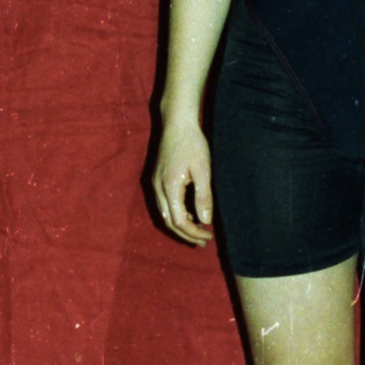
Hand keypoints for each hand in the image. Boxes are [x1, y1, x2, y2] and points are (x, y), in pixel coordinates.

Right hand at [152, 118, 213, 246]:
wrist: (177, 123)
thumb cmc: (192, 143)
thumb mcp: (203, 170)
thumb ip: (204, 196)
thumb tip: (205, 220)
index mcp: (169, 187)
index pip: (180, 221)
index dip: (194, 232)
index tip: (209, 236)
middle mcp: (158, 188)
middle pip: (169, 222)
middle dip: (186, 234)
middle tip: (203, 242)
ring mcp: (155, 183)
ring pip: (165, 214)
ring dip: (180, 225)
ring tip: (198, 231)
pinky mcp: (157, 178)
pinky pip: (164, 204)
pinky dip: (176, 214)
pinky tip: (190, 214)